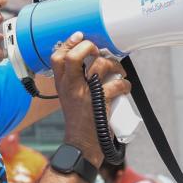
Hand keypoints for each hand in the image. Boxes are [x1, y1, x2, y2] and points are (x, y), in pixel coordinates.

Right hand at [50, 32, 129, 166]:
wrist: (82, 144)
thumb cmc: (80, 120)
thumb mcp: (70, 97)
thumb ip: (76, 81)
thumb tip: (96, 61)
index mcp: (62, 84)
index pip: (57, 57)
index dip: (69, 43)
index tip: (80, 37)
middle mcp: (70, 87)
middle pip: (72, 57)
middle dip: (88, 47)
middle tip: (98, 52)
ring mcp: (84, 94)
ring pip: (99, 65)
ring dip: (114, 65)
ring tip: (119, 71)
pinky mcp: (100, 102)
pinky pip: (116, 84)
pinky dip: (125, 84)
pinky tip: (125, 87)